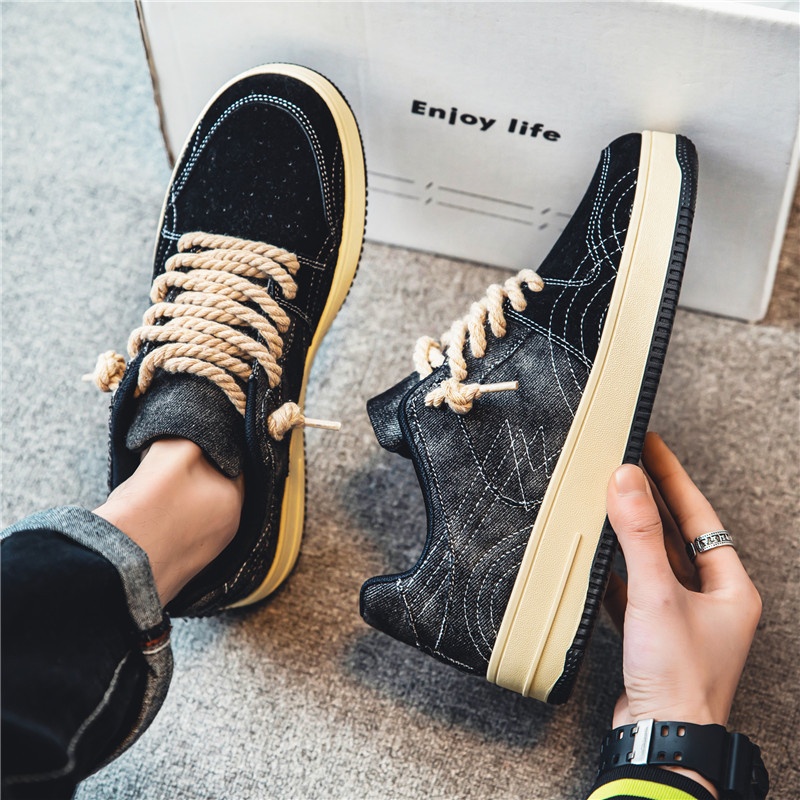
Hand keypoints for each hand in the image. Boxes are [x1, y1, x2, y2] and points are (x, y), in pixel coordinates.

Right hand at [604, 433, 760, 795]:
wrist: (661, 737)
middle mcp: (711, 601)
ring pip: (655, 562)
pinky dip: (616, 571)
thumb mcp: (658, 593)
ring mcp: (682, 619)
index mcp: (731, 588)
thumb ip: (640, 534)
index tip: (652, 446)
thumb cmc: (678, 676)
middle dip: (652, 501)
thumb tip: (626, 479)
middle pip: (678, 536)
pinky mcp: (654, 636)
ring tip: (607, 501)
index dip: (674, 478)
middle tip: (627, 465)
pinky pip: (634, 590)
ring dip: (631, 534)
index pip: (701, 516)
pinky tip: (596, 558)